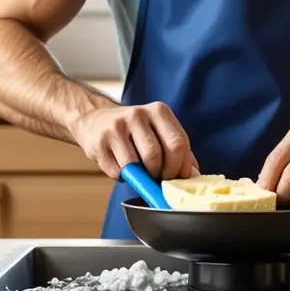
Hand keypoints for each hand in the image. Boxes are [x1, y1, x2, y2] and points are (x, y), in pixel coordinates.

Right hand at [70, 102, 198, 180]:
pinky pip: (117, 171)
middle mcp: (137, 114)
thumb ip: (178, 150)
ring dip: (140, 177)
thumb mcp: (159, 131)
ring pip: (135, 164)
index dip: (180, 167)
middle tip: (159, 179)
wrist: (96, 120)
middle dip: (160, 174)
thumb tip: (193, 176)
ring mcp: (116, 127)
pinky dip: (123, 178)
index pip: (178, 143)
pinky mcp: (99, 142)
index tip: (178, 178)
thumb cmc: (134, 131)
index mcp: (158, 111)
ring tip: (141, 173)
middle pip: (156, 154)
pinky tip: (123, 169)